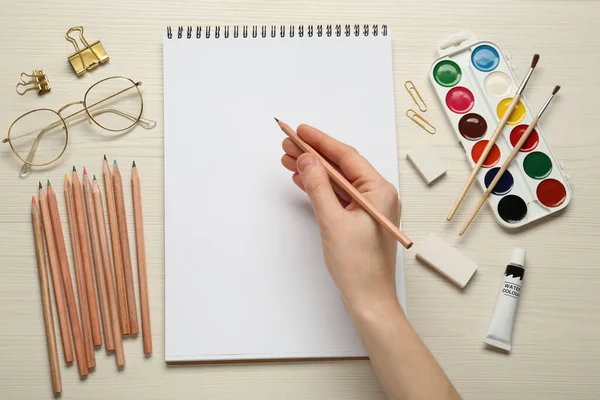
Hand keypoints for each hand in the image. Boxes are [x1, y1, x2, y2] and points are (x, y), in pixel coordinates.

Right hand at [281, 124, 400, 310]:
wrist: (368, 299)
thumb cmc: (358, 265)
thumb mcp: (333, 221)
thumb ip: (318, 187)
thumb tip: (307, 159)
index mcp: (379, 191)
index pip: (347, 157)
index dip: (321, 142)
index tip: (300, 130)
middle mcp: (377, 195)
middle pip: (340, 167)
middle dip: (313, 154)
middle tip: (287, 144)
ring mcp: (367, 207)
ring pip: (336, 181)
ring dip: (313, 170)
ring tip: (287, 159)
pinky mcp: (357, 219)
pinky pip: (336, 195)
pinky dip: (318, 187)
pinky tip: (301, 179)